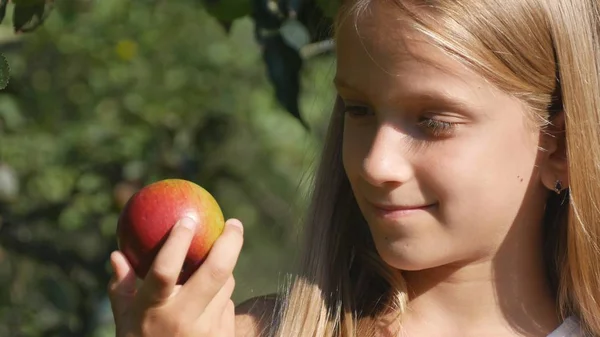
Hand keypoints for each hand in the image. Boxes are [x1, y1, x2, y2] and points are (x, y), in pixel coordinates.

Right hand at [108, 217, 243, 336]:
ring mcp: (207, 331)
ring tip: (206, 274)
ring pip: (226, 286)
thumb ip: (121, 286)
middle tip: (234, 223)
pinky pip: (228, 304)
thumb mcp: (123, 318)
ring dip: (221, 273)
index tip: (187, 218)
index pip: (165, 271)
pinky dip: (221, 297)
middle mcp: (182, 321)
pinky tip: (208, 304)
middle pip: (215, 273)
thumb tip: (116, 254)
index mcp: (152, 311)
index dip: (177, 242)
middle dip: (230, 242)